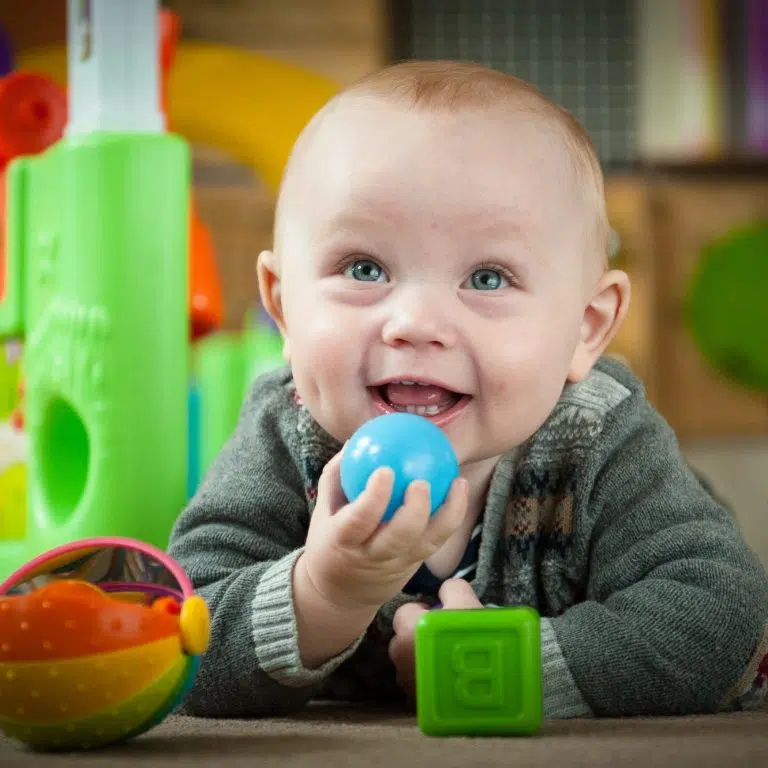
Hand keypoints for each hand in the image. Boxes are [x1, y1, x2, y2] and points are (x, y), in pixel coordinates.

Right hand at [297, 450, 468, 612]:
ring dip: (449, 513)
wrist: (341, 594)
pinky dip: (452, 515)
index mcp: (344, 541)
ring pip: (429, 542)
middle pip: (399, 537)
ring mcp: (399, 563)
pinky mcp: (417, 564)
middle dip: (414, 511)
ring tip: (458, 483)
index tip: (385, 470)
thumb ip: (336, 477)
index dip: (374, 498)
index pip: (360, 520)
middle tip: (422, 481)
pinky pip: (438, 540)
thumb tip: (355, 440)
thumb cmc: (330, 540)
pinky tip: (460, 488)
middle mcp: (373, 555)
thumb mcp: (323, 511)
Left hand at [389, 578, 482, 701]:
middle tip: (445, 638)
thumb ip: (452, 589)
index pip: (404, 611)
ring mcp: (407, 683)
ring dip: (421, 661)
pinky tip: (449, 684)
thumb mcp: (467, 604)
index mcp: (408, 629)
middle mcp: (400, 656)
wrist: (484, 692)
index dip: (422, 610)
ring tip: (448, 662)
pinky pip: (418, 688)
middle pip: (402, 640)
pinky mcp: (417, 706)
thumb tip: (446, 588)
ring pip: (408, 665)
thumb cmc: (473, 642)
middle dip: (418, 637)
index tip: (440, 615)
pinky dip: (428, 685)